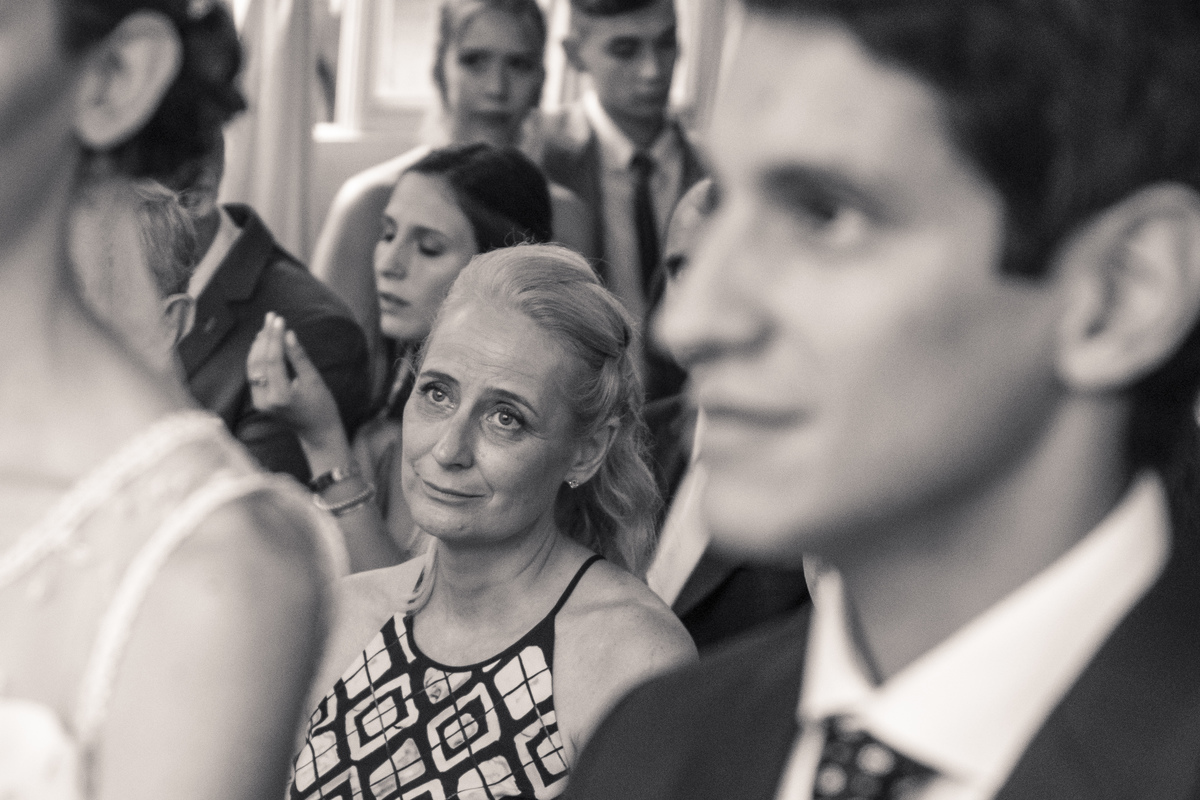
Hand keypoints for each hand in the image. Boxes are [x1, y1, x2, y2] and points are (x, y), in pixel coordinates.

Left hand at [246, 312, 344, 449]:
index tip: (279, 319)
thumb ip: (299, 357)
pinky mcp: (259, 401)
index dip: (275, 337)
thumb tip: (288, 334)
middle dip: (265, 337)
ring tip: (267, 327)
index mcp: (281, 396)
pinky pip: (254, 374)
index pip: (273, 359)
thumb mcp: (314, 380)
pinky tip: (264, 343)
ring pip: (253, 367)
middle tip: (271, 317)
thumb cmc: (321, 406)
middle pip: (260, 361)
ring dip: (259, 345)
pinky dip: (258, 357)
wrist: (317, 432)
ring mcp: (259, 402)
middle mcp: (265, 400)